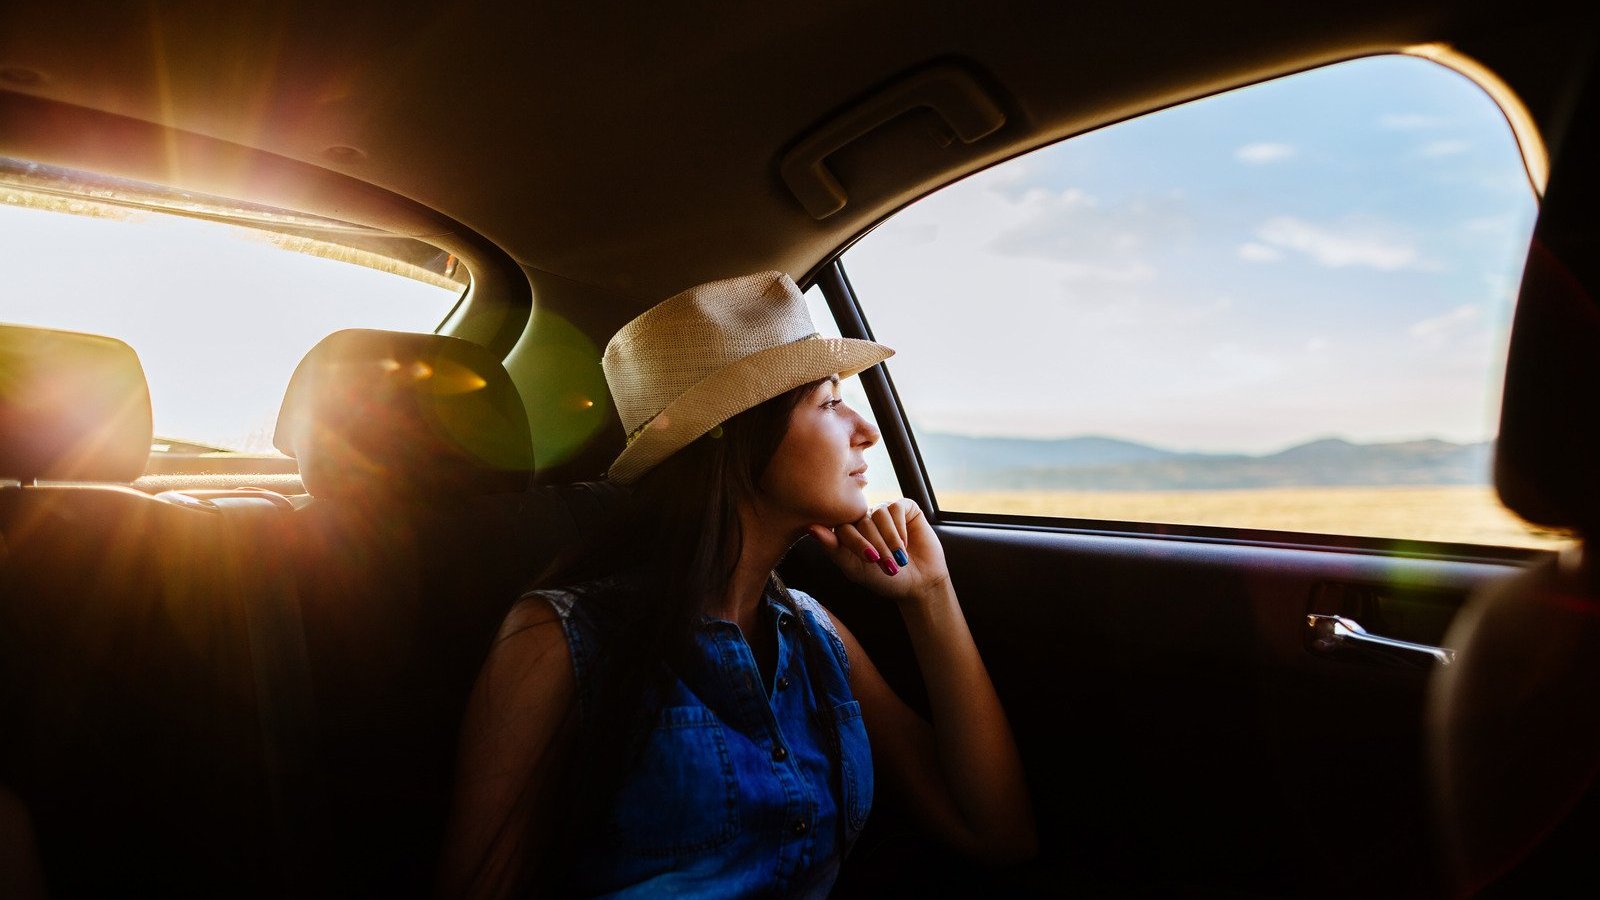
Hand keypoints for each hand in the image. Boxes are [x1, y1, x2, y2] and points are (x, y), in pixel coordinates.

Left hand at [806, 498, 950, 607]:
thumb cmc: (882, 579)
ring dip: (890, 539)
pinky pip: (897, 508)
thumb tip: (810, 528)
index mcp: (849, 530)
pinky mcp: (904, 507)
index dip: (856, 542)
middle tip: (886, 564)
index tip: (870, 559)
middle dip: (876, 545)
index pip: (843, 526)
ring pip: (880, 513)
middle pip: (862, 520)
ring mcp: (884, 511)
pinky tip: (905, 542)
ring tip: (898, 557)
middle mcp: (865, 518)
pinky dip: (900, 528)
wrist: (917, 583)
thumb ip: (833, 548)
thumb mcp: (854, 568)